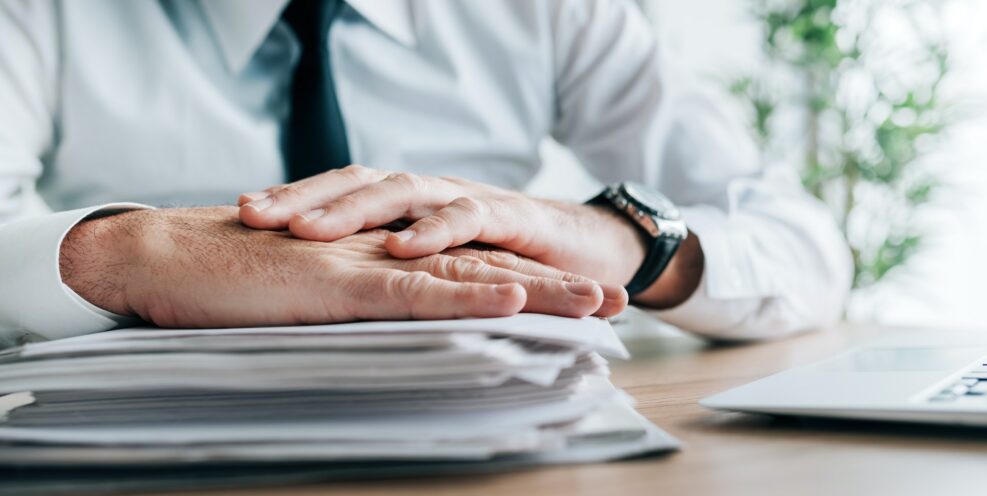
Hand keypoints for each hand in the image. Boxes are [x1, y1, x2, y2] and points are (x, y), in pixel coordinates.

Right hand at [59, 207, 625, 327]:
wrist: (166, 260)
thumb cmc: (230, 287)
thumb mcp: (308, 308)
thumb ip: (354, 321)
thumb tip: (393, 350)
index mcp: (382, 264)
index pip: (466, 275)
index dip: (525, 288)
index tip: (575, 306)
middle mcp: (386, 257)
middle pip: (485, 269)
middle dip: (554, 286)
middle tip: (614, 301)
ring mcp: (367, 266)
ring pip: (466, 275)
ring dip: (533, 288)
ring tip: (593, 302)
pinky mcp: (341, 283)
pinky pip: (415, 289)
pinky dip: (466, 295)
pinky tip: (512, 296)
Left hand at [237, 166, 701, 306]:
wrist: (587, 247)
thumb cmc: (504, 258)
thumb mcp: (441, 263)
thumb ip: (393, 265)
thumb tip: (326, 287)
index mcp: (409, 203)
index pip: (342, 189)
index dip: (295, 196)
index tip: (241, 211)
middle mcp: (430, 194)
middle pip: (359, 182)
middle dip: (305, 197)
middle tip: (253, 214)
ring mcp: (468, 200)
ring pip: (403, 191)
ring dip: (354, 209)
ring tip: (307, 229)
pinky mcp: (508, 219)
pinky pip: (466, 219)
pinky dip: (432, 231)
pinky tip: (400, 247)